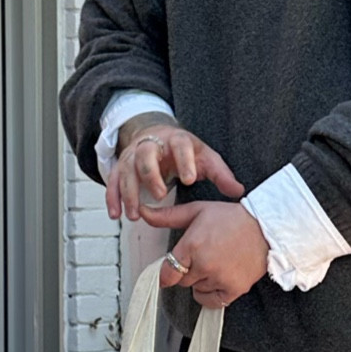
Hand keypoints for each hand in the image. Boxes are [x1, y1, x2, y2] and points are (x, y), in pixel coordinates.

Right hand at [108, 117, 243, 222]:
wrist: (157, 136)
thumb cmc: (184, 150)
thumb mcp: (205, 157)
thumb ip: (221, 174)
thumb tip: (238, 191)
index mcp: (176, 140)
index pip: (180, 147)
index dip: (185, 162)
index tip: (190, 180)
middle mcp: (151, 145)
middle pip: (146, 156)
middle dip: (151, 176)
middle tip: (159, 196)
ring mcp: (133, 155)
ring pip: (126, 171)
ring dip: (129, 193)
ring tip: (134, 215)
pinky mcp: (121, 167)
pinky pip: (112, 182)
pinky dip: (113, 198)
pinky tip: (116, 215)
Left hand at [157, 202, 268, 307]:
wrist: (265, 227)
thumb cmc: (230, 218)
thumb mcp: (197, 211)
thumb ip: (167, 217)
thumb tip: (142, 212)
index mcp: (192, 245)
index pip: (167, 272)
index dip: (169, 270)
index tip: (175, 266)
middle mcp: (204, 264)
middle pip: (182, 281)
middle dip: (189, 270)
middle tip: (204, 255)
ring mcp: (219, 278)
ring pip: (197, 289)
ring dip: (202, 280)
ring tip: (217, 261)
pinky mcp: (234, 289)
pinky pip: (211, 301)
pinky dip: (211, 294)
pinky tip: (218, 278)